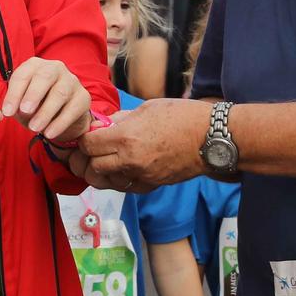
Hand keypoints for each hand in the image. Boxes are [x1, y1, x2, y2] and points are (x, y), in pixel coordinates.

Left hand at [0, 57, 92, 141]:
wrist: (62, 116)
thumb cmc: (36, 105)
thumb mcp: (21, 105)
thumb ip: (15, 106)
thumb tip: (10, 111)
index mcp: (35, 66)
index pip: (23, 76)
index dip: (14, 94)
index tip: (8, 112)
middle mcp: (55, 68)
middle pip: (45, 77)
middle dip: (33, 94)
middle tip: (24, 111)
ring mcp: (71, 80)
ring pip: (60, 93)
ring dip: (45, 112)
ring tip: (34, 128)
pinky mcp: (83, 96)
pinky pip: (72, 109)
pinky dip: (59, 122)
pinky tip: (49, 133)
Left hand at [79, 99, 210, 192]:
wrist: (213, 139)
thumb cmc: (183, 117)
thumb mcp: (146, 108)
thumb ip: (119, 120)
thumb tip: (101, 126)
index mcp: (127, 137)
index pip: (88, 145)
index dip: (83, 139)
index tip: (88, 135)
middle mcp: (131, 160)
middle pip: (91, 167)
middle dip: (87, 158)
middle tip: (90, 149)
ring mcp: (141, 176)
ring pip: (105, 182)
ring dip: (99, 172)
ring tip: (104, 159)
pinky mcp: (151, 186)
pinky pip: (124, 187)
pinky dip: (117, 180)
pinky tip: (122, 168)